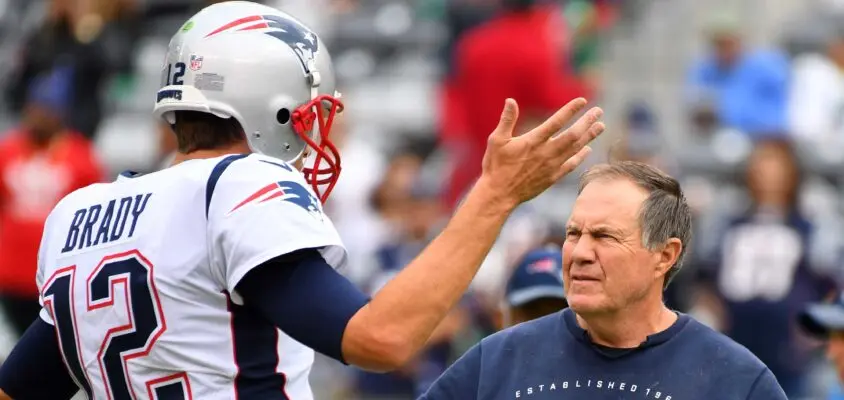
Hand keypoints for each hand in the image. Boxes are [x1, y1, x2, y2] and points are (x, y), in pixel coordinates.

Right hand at [478, 98, 604, 208]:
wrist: (499, 194)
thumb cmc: (495, 166)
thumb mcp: (496, 140)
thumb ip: (506, 120)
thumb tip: (510, 100)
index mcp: (533, 141)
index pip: (556, 121)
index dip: (571, 110)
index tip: (583, 101)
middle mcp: (546, 152)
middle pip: (573, 134)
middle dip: (587, 121)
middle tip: (599, 111)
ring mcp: (551, 166)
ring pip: (575, 149)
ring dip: (589, 136)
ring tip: (601, 126)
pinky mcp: (552, 177)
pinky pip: (571, 165)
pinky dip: (581, 156)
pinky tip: (588, 149)